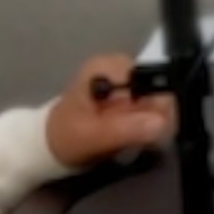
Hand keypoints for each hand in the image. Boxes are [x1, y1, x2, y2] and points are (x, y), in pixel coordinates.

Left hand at [46, 49, 176, 168]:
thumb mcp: (92, 136)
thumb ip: (125, 129)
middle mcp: (121, 67)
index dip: (159, 104)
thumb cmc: (66, 138)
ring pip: (158, 101)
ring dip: (151, 124)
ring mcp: (125, 82)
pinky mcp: (128, 96)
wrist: (50, 147)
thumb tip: (162, 123)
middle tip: (141, 140)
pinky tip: (134, 138)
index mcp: (108, 67)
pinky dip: (147, 126)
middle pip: (158, 88)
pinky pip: (151, 109)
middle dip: (154, 117)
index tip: (157, 129)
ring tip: (133, 140)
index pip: (151, 78)